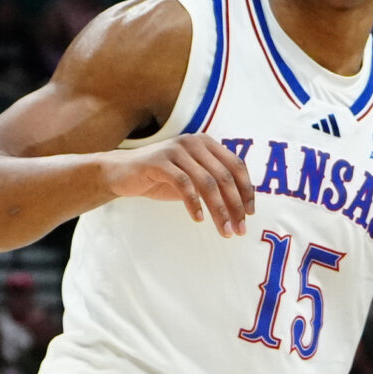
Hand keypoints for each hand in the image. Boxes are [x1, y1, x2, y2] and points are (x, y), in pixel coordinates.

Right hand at [105, 134, 255, 236]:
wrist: (122, 173)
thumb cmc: (162, 178)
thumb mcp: (194, 179)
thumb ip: (215, 184)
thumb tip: (243, 207)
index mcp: (206, 143)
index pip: (236, 165)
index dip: (246, 191)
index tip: (249, 214)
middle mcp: (194, 143)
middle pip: (224, 177)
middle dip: (235, 206)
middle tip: (239, 230)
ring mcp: (176, 150)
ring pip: (207, 183)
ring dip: (219, 210)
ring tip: (224, 231)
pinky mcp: (159, 161)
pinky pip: (184, 184)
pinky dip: (194, 204)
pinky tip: (198, 219)